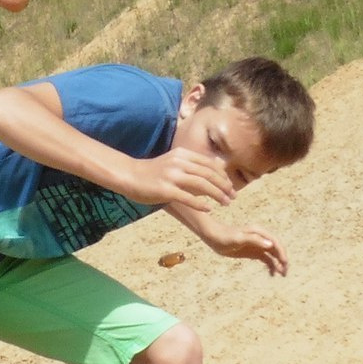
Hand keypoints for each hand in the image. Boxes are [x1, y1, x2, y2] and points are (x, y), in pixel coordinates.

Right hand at [117, 145, 235, 212]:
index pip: (209, 164)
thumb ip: (192, 165)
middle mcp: (178, 163)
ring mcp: (171, 176)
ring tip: (226, 203)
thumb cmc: (153, 172)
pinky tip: (209, 209)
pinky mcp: (165, 190)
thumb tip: (217, 169)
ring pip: (202, 185)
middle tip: (233, 197)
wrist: (129, 175)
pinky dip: (200, 204)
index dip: (223, 176)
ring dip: (217, 195)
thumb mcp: (174, 162)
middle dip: (224, 186)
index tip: (231, 187)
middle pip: (209, 174)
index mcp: (182, 154)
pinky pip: (187, 198)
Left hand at [217, 228, 287, 276]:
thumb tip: (271, 245)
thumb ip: (254, 240)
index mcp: (259, 233)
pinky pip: (265, 259)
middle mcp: (260, 238)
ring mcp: (257, 245)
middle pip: (276, 249)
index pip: (275, 243)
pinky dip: (270, 266)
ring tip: (282, 275)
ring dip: (278, 264)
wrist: (213, 237)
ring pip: (272, 255)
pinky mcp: (253, 252)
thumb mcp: (238, 239)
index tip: (284, 264)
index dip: (281, 253)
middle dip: (282, 260)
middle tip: (285, 272)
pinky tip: (272, 274)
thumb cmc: (225, 236)